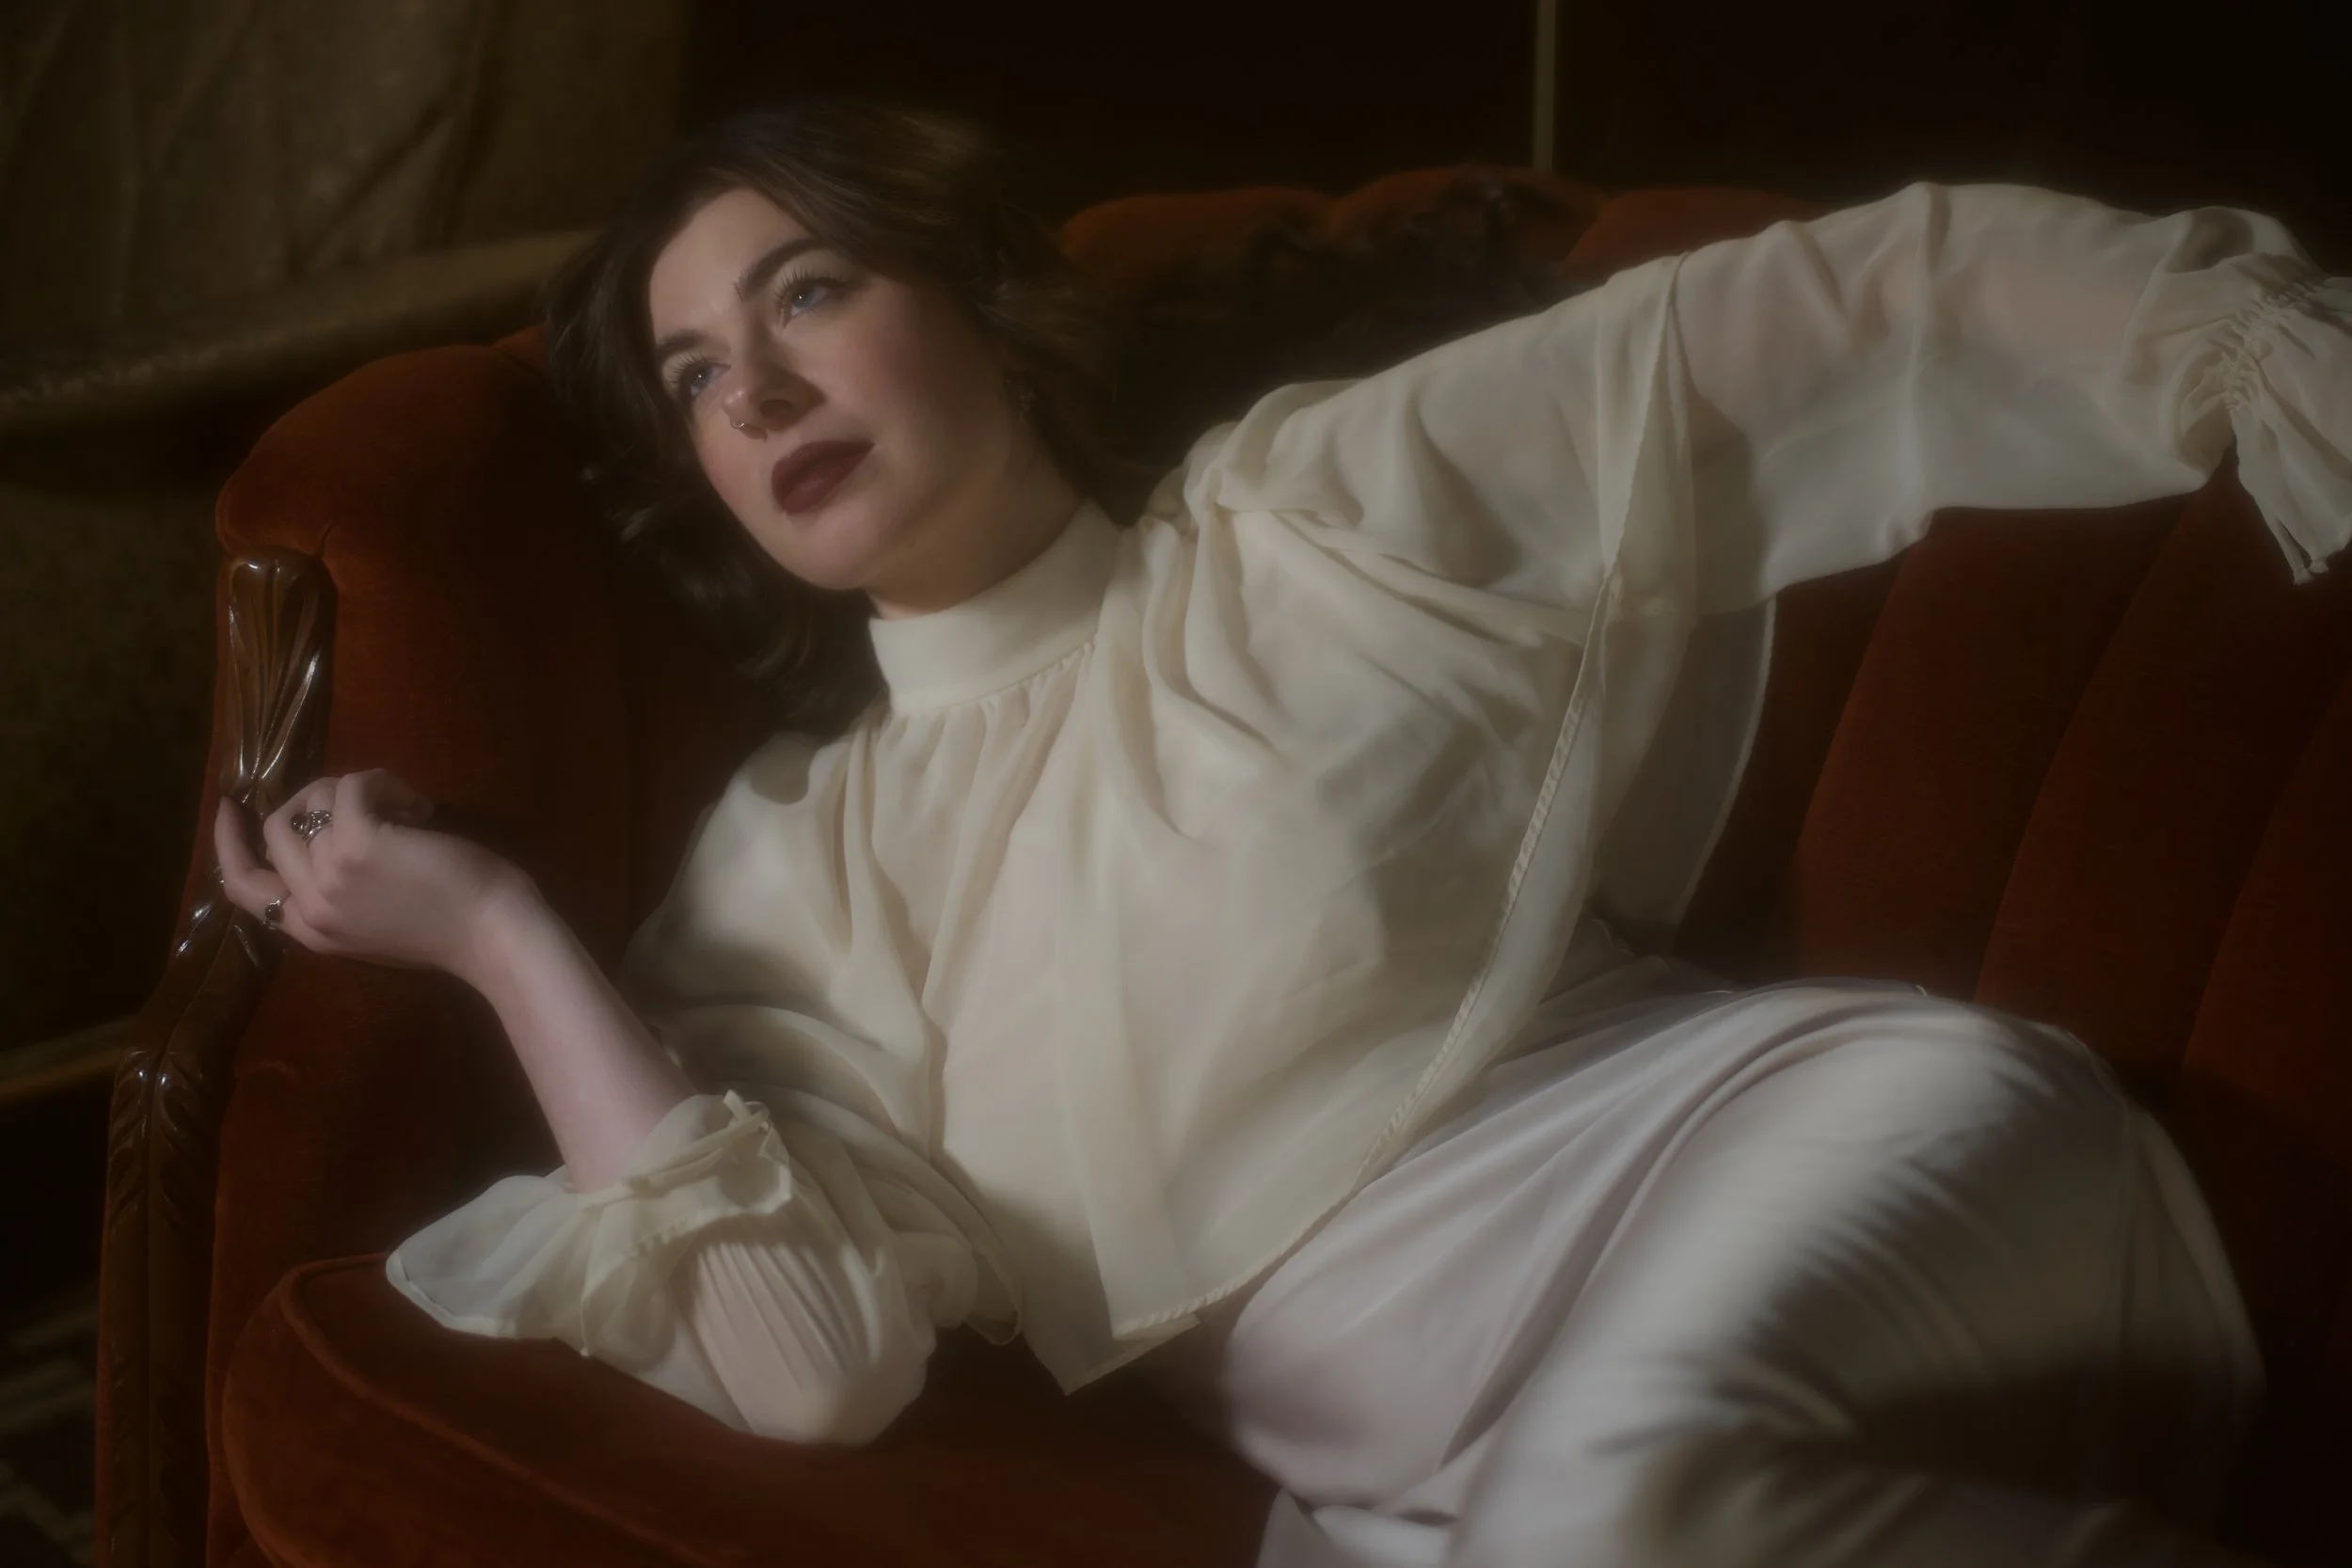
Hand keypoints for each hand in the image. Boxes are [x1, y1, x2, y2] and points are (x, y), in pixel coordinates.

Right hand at [212, 770, 536, 981]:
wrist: (497, 939)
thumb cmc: (456, 930)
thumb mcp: (378, 924)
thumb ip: (342, 893)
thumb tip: (327, 831)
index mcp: (311, 933)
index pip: (243, 888)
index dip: (229, 844)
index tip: (229, 807)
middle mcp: (310, 908)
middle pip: (276, 831)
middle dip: (316, 800)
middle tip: (364, 797)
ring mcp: (328, 876)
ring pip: (315, 801)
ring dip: (361, 791)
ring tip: (409, 811)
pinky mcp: (356, 844)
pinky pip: (351, 785)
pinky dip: (383, 781)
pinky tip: (420, 806)